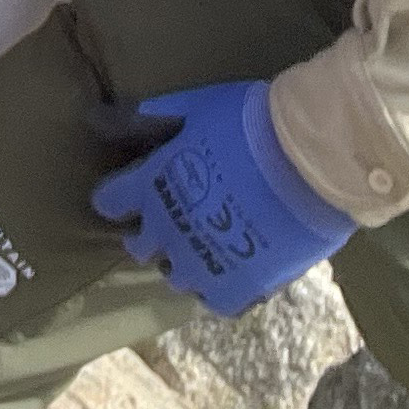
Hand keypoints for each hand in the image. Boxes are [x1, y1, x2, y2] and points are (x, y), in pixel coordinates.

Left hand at [89, 77, 351, 315]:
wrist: (312, 159)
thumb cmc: (253, 122)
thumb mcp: (195, 107)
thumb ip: (147, 118)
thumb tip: (96, 119)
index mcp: (152, 184)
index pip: (111, 201)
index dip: (116, 198)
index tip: (126, 196)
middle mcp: (168, 229)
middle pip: (141, 245)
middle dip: (151, 234)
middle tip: (172, 221)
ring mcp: (201, 263)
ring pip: (176, 276)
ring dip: (184, 261)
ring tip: (206, 246)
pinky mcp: (238, 287)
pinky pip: (214, 301)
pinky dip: (220, 287)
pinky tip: (234, 270)